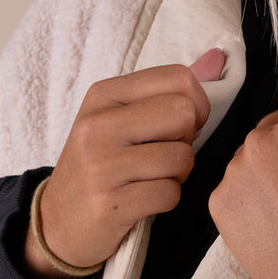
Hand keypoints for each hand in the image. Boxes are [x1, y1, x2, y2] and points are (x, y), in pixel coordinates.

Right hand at [25, 48, 226, 278]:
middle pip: (184, 114)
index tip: (180, 125)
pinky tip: (145, 198)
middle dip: (187, 140)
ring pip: (181, 157)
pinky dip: (167, 199)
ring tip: (152, 177)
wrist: (58, 221)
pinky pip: (170, 194)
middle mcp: (97, 125)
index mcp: (104, 94)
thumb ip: (169, 89)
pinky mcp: (109, 203)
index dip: (196, 104)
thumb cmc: (101, 163)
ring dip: (178, 174)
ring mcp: (100, 165)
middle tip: (165, 153)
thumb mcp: (121, 117)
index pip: (179, 78)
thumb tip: (218, 57)